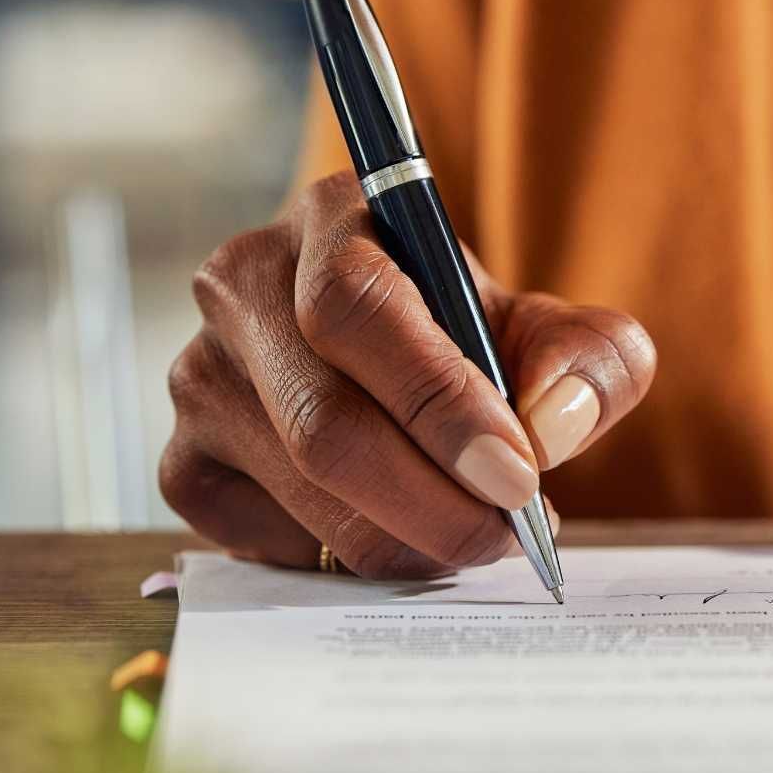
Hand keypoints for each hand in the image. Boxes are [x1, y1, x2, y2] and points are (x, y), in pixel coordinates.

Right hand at [161, 172, 655, 577]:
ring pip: (299, 491)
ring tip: (474, 536)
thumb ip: (589, 359)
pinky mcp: (183, 462)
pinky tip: (398, 533)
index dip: (439, 404)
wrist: (409, 364)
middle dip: (434, 501)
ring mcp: (199, 375)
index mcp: (333, 216)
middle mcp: (242, 282)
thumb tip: (550, 423)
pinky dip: (343, 556)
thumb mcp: (554, 330)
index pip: (357, 309)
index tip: (517, 476)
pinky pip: (262, 539)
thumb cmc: (477, 337)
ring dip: (405, 538)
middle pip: (325, 422)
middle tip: (507, 534)